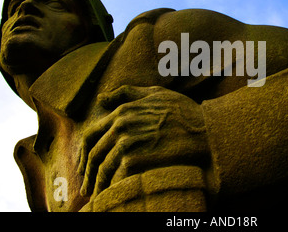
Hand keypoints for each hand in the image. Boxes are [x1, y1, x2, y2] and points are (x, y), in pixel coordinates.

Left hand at [77, 85, 208, 197]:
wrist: (204, 129)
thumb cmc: (183, 111)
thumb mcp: (155, 94)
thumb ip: (126, 93)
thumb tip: (101, 98)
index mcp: (122, 111)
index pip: (91, 134)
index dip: (84, 152)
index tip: (84, 165)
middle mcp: (120, 125)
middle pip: (93, 152)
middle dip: (86, 172)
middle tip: (85, 186)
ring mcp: (127, 142)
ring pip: (101, 167)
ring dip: (95, 183)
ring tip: (95, 195)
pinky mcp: (135, 159)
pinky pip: (114, 176)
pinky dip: (110, 185)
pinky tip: (111, 192)